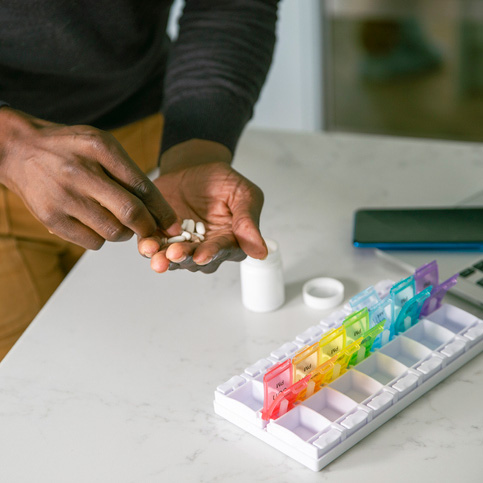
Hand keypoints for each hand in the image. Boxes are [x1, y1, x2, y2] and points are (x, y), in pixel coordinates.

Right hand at [0, 107, 179, 248]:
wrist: (18, 150)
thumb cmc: (69, 148)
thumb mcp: (101, 144)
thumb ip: (128, 172)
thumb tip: (158, 208)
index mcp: (100, 149)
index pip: (142, 187)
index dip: (163, 211)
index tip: (174, 225)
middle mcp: (81, 173)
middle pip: (130, 213)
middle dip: (150, 228)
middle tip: (155, 232)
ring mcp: (64, 197)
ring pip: (113, 232)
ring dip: (125, 234)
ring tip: (120, 223)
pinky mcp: (51, 218)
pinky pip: (92, 242)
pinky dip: (103, 239)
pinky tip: (98, 224)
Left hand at [138, 160, 267, 272]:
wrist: (194, 168)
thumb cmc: (223, 181)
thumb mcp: (243, 194)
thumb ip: (248, 222)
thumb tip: (261, 252)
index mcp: (230, 241)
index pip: (222, 251)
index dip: (211, 253)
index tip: (201, 255)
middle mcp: (206, 249)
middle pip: (195, 259)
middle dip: (184, 258)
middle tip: (174, 254)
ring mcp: (183, 245)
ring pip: (174, 258)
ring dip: (164, 258)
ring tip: (155, 255)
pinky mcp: (162, 237)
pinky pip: (154, 246)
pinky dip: (148, 247)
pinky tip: (146, 246)